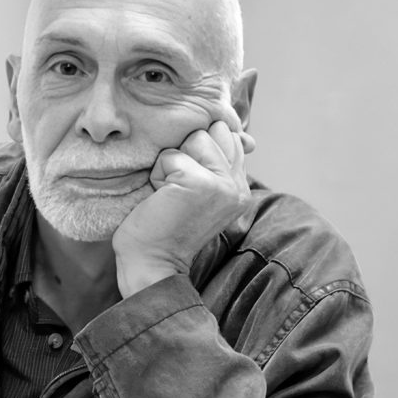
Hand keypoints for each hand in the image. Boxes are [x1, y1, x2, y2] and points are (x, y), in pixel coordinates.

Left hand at [112, 121, 251, 297]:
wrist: (151, 264)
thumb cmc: (164, 227)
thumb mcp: (196, 190)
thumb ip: (217, 161)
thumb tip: (245, 134)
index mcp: (240, 187)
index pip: (226, 136)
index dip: (198, 149)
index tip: (184, 180)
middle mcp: (238, 185)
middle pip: (210, 132)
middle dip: (185, 152)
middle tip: (176, 190)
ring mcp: (223, 184)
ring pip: (193, 139)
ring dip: (171, 163)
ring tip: (168, 194)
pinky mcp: (202, 183)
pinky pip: (171, 156)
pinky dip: (157, 175)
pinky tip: (161, 199)